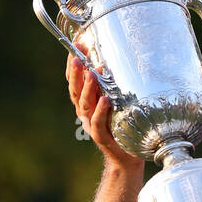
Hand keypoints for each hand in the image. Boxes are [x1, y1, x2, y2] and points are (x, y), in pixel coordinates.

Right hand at [66, 44, 140, 170]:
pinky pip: (98, 123)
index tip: (77, 45)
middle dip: (76, 72)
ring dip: (88, 87)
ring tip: (91, 72)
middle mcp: (86, 112)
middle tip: (78, 56)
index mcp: (87, 101)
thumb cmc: (124, 125)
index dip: (74, 64)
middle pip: (76, 90)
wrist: (127, 156)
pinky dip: (100, 111)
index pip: (75, 80)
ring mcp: (91, 124)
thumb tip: (123, 60)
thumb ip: (116, 85)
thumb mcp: (119, 101)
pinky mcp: (101, 137)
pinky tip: (105, 100)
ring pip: (85, 104)